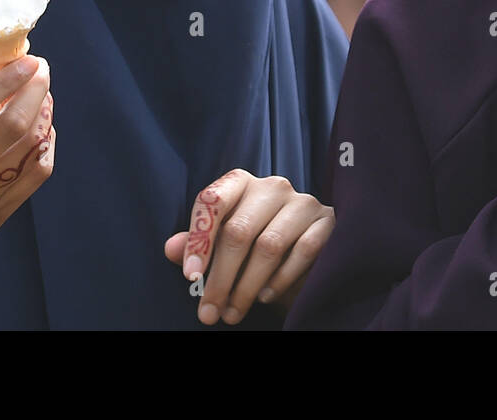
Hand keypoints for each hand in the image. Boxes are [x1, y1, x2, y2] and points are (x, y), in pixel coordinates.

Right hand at [0, 55, 54, 281]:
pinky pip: (36, 173)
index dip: (5, 82)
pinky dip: (45, 144)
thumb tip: (5, 85)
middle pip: (12, 129)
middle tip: (41, 71)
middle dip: (35, 92)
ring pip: (31, 150)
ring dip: (44, 115)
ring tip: (42, 97)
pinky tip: (42, 129)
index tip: (28, 61)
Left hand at [163, 169, 333, 324]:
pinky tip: (266, 297)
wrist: (307, 253)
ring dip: (247, 286)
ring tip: (233, 312)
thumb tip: (170, 248)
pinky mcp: (327, 221)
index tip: (191, 275)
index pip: (213, 201)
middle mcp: (272, 187)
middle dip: (220, 277)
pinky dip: (281, 279)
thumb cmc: (255, 245)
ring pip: (269, 245)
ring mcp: (303, 202)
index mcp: (241, 183)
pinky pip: (303, 251)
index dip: (199, 239)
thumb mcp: (224, 244)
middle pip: (239, 230)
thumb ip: (199, 243)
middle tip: (208, 312)